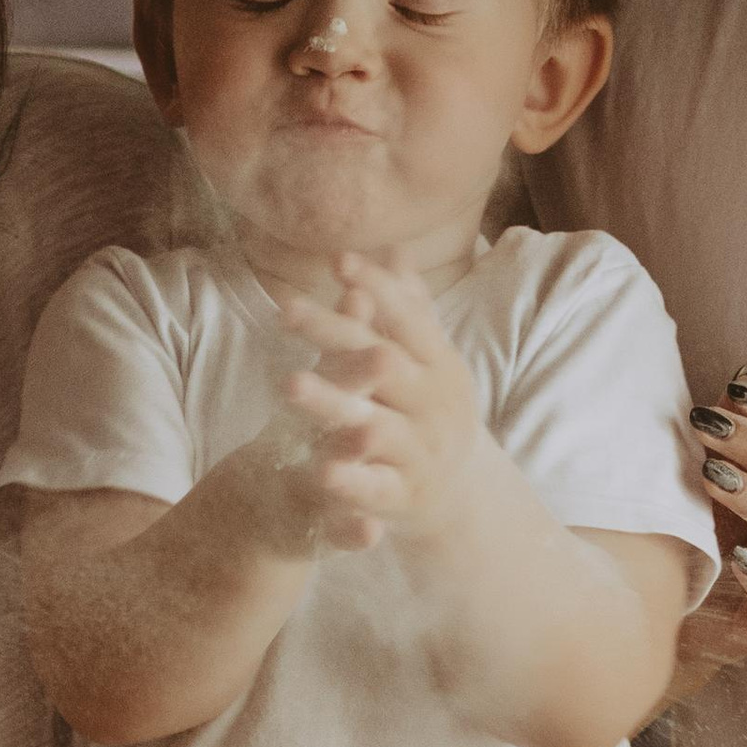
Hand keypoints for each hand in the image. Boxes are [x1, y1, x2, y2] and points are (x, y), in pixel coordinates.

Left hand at [274, 257, 487, 549]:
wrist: (461, 494)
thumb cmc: (431, 414)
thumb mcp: (429, 362)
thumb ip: (409, 311)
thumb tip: (396, 250)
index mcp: (439, 365)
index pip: (406, 319)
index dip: (376, 288)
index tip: (337, 260)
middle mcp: (433, 405)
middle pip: (383, 364)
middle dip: (336, 335)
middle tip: (285, 311)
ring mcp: (421, 452)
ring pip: (376, 426)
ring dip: (332, 404)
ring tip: (289, 386)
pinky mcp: (404, 496)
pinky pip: (376, 487)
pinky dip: (349, 481)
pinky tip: (317, 470)